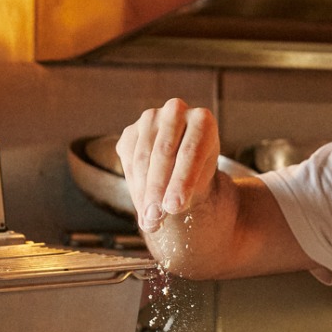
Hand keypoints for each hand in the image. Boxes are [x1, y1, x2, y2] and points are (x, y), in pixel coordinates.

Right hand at [116, 99, 220, 233]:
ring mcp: (150, 118)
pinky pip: (128, 160)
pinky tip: (142, 206)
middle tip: (156, 217)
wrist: (183, 164)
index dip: (181, 181)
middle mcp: (176, 111)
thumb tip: (159, 215)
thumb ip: (184, 192)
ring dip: (143, 191)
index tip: (175, 208)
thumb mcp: (201, 182)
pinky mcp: (131, 131)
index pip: (190, 151)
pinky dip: (134, 186)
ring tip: (149, 219)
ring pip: (142, 157)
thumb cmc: (197, 174)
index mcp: (203, 120)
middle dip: (158, 189)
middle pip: (163, 153)